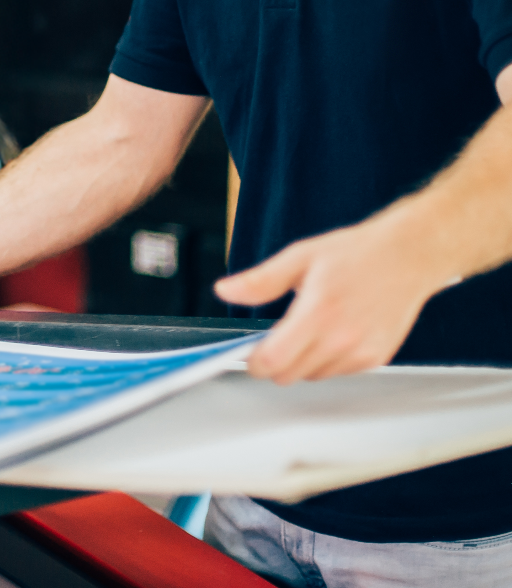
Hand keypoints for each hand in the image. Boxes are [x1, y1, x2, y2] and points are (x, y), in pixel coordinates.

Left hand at [215, 215, 448, 384]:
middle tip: (276, 335)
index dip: (254, 362)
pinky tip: (331, 332)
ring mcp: (362, 352)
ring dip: (302, 361)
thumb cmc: (354, 253)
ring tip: (309, 326)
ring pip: (314, 376)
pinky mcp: (378, 358)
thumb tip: (225, 291)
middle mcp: (342, 338)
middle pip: (290, 374)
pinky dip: (327, 360)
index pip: (274, 361)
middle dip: (276, 361)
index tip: (249, 354)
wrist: (406, 256)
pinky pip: (338, 372)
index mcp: (317, 312)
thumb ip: (260, 281)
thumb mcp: (299, 257)